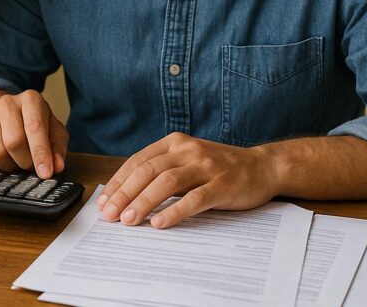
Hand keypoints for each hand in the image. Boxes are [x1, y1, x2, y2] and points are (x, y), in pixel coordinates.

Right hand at [0, 89, 68, 178]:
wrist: (8, 113)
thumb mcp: (54, 131)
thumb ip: (57, 148)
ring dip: (11, 166)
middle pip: (13, 142)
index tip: (45, 173)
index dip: (40, 153)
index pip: (34, 128)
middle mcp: (7, 104)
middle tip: (31, 165)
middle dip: (26, 162)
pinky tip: (4, 159)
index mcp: (30, 99)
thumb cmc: (35, 124)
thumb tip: (56, 166)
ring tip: (17, 160)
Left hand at [97, 132, 277, 228]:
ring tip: (129, 220)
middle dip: (125, 194)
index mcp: (174, 143)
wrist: (263, 167)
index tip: (103, 202)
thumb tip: (125, 196)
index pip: (138, 162)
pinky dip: (174, 211)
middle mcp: (187, 150)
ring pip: (166, 182)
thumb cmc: (218, 168)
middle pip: (147, 171)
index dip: (118, 182)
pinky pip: (194, 198)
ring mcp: (205, 166)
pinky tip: (159, 223)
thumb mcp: (187, 162)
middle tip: (110, 215)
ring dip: (143, 202)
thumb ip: (161, 172)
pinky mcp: (222, 184)